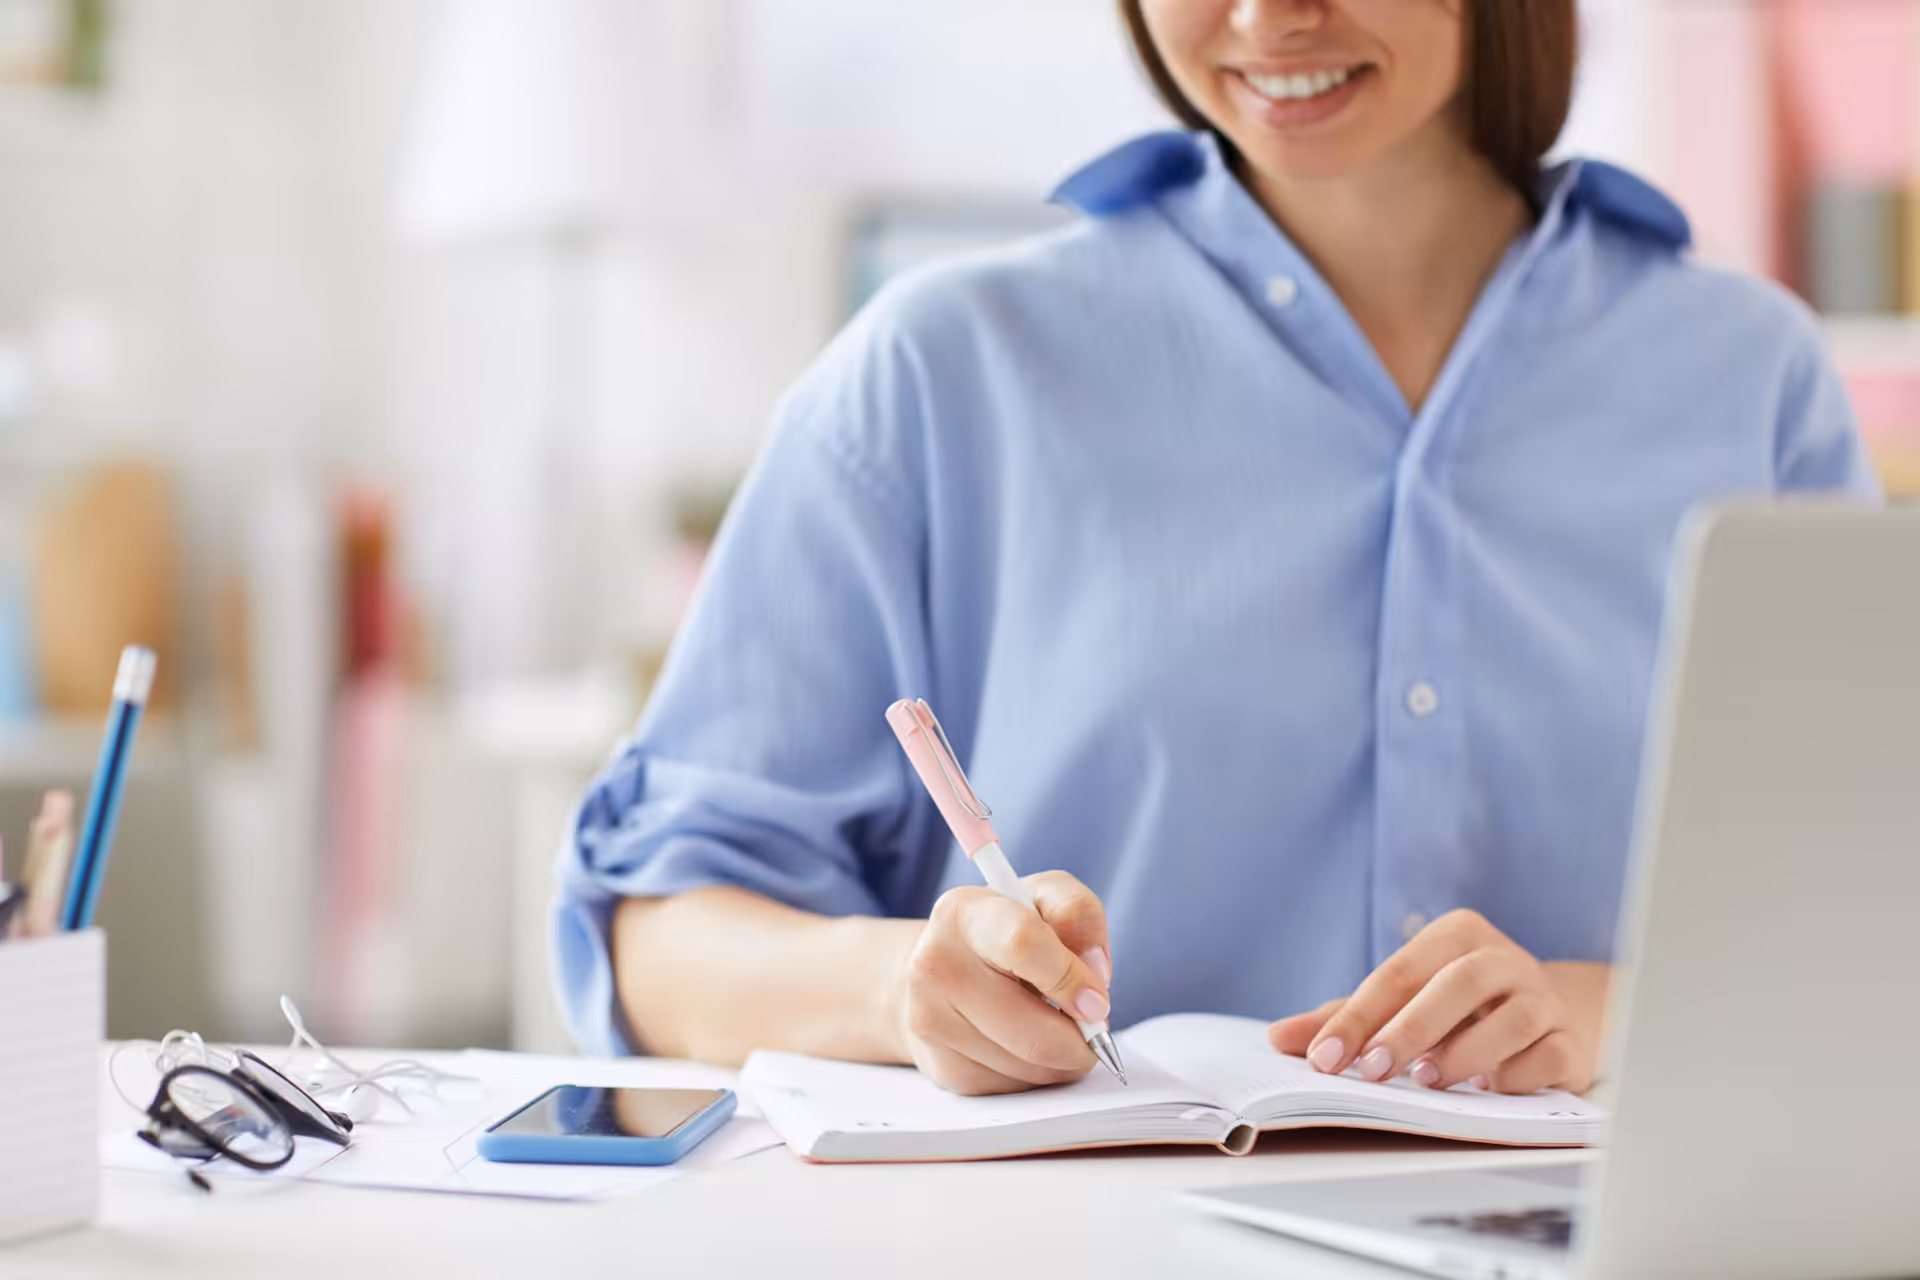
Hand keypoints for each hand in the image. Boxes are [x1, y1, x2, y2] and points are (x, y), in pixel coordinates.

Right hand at [891, 872, 1112, 1095]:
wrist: (939, 970)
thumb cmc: (1004, 930)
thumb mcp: (1045, 899)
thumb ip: (1079, 915)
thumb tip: (1096, 974)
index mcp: (964, 913)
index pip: (1022, 946)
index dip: (1071, 980)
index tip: (1098, 1003)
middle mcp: (935, 966)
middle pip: (1032, 1032)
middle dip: (1081, 1041)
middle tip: (1094, 1027)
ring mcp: (930, 1021)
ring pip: (1029, 1067)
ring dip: (1063, 1059)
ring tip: (1058, 1028)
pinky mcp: (941, 1068)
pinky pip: (1014, 1087)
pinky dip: (1039, 1074)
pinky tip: (1028, 1044)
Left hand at [1268, 910, 1608, 1094]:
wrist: (1550, 1017)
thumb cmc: (1460, 1008)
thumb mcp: (1401, 1004)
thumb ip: (1342, 1018)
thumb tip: (1278, 1039)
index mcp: (1457, 935)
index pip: (1399, 972)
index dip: (1358, 1017)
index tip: (1324, 1058)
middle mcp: (1504, 958)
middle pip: (1456, 984)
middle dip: (1410, 1029)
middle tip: (1374, 1071)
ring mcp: (1544, 998)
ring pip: (1510, 1019)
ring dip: (1465, 1053)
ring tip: (1428, 1081)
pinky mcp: (1572, 1041)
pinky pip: (1548, 1057)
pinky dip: (1517, 1077)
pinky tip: (1489, 1091)